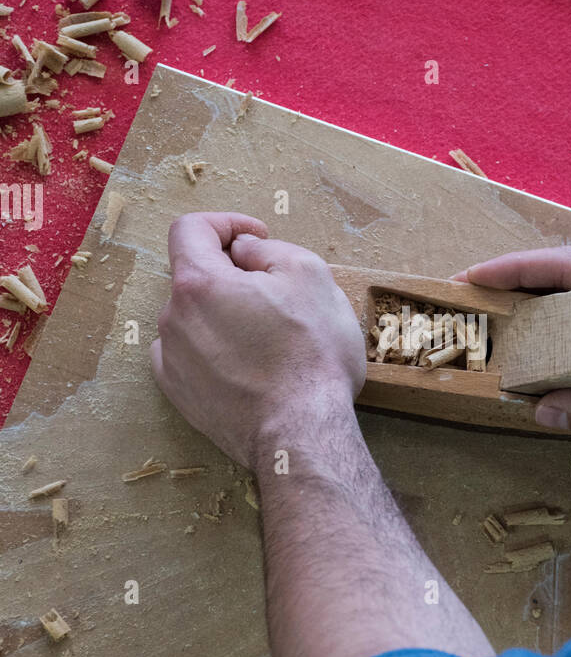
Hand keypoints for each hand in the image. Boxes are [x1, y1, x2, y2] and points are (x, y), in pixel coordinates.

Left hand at [151, 213, 365, 467]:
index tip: (256, 237)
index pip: (191, 229)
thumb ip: (268, 249)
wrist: (301, 434)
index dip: (226, 223)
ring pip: (193, 318)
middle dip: (231, 274)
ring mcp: (172, 360)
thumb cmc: (310, 355)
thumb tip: (243, 251)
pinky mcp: (179, 395)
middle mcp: (173, 319)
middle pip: (195, 276)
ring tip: (267, 336)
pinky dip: (212, 349)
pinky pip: (188, 355)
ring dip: (223, 314)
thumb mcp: (309, 275)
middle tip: (276, 291)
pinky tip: (246, 364)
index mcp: (198, 283)